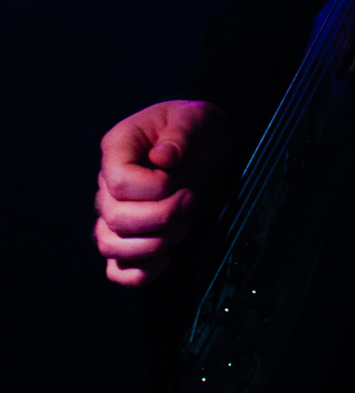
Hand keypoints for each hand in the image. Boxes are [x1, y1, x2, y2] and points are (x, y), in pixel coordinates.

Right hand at [94, 100, 229, 287]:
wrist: (208, 145)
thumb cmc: (198, 126)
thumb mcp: (195, 118)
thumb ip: (180, 134)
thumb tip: (161, 158)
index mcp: (118, 148)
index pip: (119, 183)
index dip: (153, 189)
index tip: (181, 179)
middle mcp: (108, 183)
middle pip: (114, 218)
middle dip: (161, 216)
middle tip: (190, 199)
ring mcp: (115, 212)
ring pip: (110, 246)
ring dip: (153, 244)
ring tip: (182, 225)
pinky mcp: (130, 237)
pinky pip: (117, 269)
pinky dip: (140, 274)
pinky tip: (167, 258)